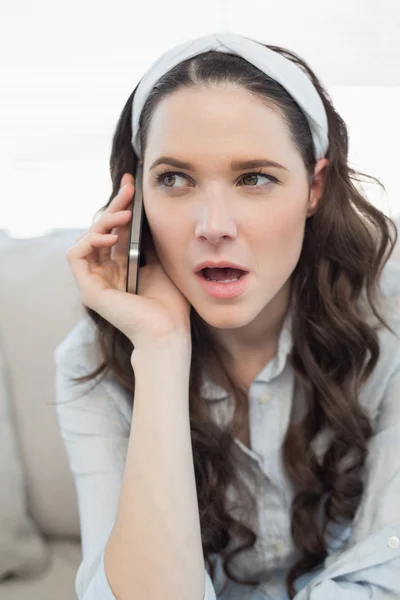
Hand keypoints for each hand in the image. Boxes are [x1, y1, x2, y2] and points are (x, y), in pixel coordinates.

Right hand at [66, 173, 191, 348]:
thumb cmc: (169, 303)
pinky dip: (90, 241)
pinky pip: (77, 255)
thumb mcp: (159, 260)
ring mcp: (95, 281)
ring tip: (124, 214)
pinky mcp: (89, 289)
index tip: (132, 185)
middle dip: (113, 205)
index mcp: (120, 267)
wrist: (169, 330)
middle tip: (129, 188)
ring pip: (86, 239)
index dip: (120, 206)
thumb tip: (143, 211)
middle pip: (99, 230)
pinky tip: (110, 237)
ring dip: (103, 221)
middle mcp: (105, 272)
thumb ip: (146, 240)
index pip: (114, 230)